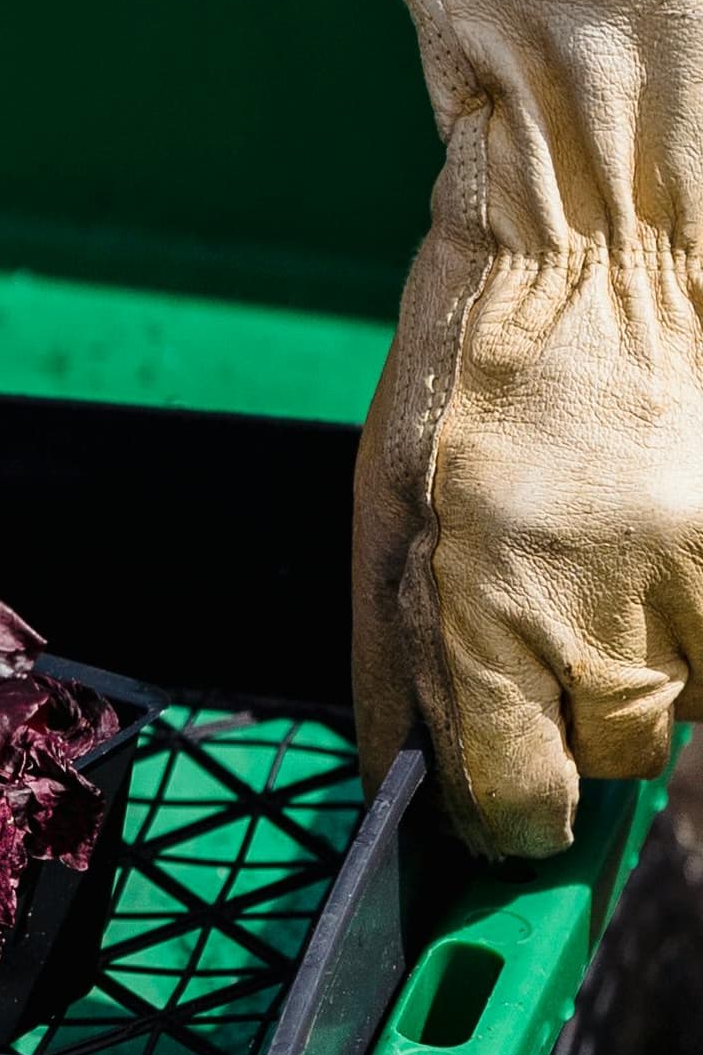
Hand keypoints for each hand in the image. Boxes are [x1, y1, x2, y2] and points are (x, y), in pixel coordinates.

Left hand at [354, 0, 702, 856]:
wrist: (604, 244)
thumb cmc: (473, 367)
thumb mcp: (383, 511)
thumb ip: (395, 661)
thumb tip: (401, 777)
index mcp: (487, 611)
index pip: (518, 804)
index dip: (505, 810)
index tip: (499, 789)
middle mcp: (606, 620)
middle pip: (610, 758)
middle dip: (574, 714)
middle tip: (546, 609)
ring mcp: (697, 595)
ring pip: (681, 704)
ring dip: (643, 660)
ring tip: (606, 552)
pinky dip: (693, 618)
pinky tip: (656, 537)